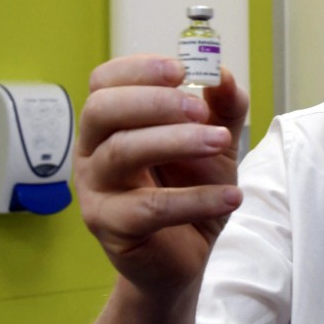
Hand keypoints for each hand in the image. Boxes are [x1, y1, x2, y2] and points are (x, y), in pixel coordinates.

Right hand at [74, 54, 248, 297]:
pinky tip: (231, 197)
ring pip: (122, 153)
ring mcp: (96, 190)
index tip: (182, 69)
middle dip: (154, 102)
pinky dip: (195, 198)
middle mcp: (93, 152)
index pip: (105, 82)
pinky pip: (150, 208)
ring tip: (220, 143)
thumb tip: (222, 74)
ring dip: (176, 141)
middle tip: (200, 109)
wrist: (187, 254)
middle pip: (102, 110)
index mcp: (111, 124)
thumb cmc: (192, 188)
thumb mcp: (215, 142)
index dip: (139, 70)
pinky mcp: (111, 227)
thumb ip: (223, 108)